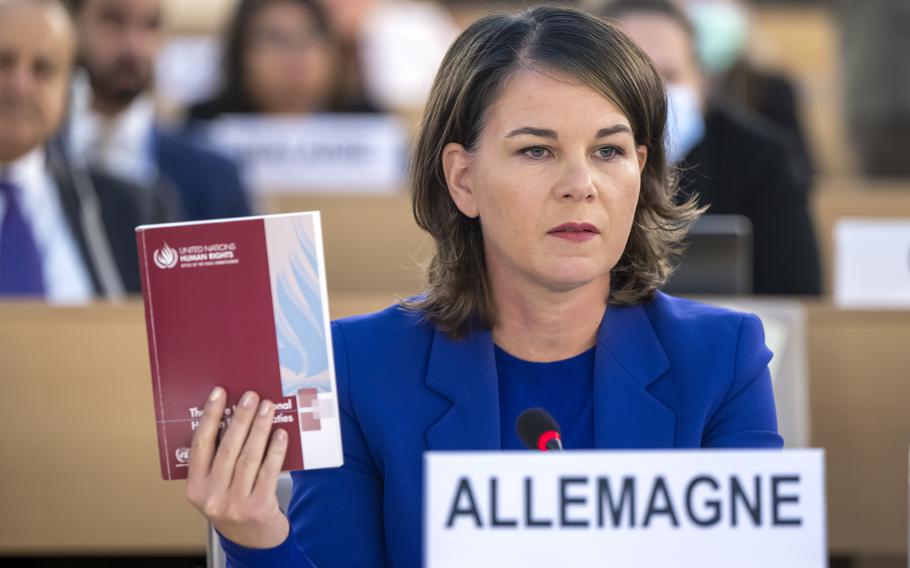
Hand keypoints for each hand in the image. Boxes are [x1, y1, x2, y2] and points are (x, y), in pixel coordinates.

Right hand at [186, 387, 289, 548]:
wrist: (253, 542)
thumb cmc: (234, 505)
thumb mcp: (216, 487)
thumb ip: (218, 459)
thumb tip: (235, 415)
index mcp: (195, 487)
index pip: (200, 445)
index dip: (209, 416)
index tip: (219, 393)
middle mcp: (212, 496)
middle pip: (227, 448)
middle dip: (241, 418)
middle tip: (252, 396)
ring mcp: (234, 504)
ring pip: (248, 457)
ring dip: (260, 428)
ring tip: (268, 408)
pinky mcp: (258, 508)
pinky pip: (268, 472)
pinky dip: (275, 451)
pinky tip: (281, 434)